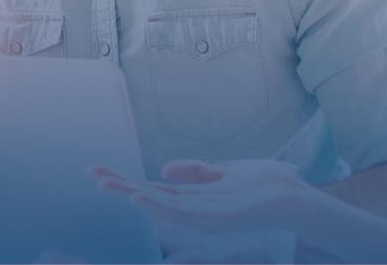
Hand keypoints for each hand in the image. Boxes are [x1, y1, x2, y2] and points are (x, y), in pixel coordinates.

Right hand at [91, 159, 315, 235]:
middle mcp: (194, 210)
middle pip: (149, 196)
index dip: (125, 179)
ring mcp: (203, 216)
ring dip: (132, 193)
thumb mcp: (225, 172)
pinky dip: (156, 205)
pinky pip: (180, 213)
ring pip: (159, 204)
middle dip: (120, 185)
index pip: (152, 188)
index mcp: (194, 198)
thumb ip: (195, 171)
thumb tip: (162, 167)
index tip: (98, 169)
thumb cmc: (265, 187)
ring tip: (106, 183)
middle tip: (91, 173)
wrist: (294, 200)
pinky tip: (138, 198)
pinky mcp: (214, 219)